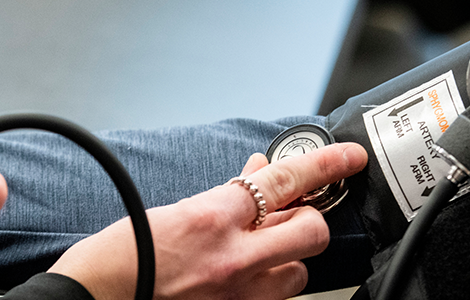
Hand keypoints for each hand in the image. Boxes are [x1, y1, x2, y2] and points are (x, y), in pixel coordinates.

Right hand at [49, 142, 367, 299]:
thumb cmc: (121, 256)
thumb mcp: (171, 211)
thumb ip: (223, 195)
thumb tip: (258, 173)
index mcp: (212, 218)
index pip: (286, 181)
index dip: (325, 164)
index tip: (348, 158)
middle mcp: (232, 258)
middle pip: (311, 232)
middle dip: (307, 219)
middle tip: (287, 216)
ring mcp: (236, 295)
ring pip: (298, 273)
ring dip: (286, 258)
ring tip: (257, 251)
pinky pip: (272, 298)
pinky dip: (266, 283)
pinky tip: (243, 275)